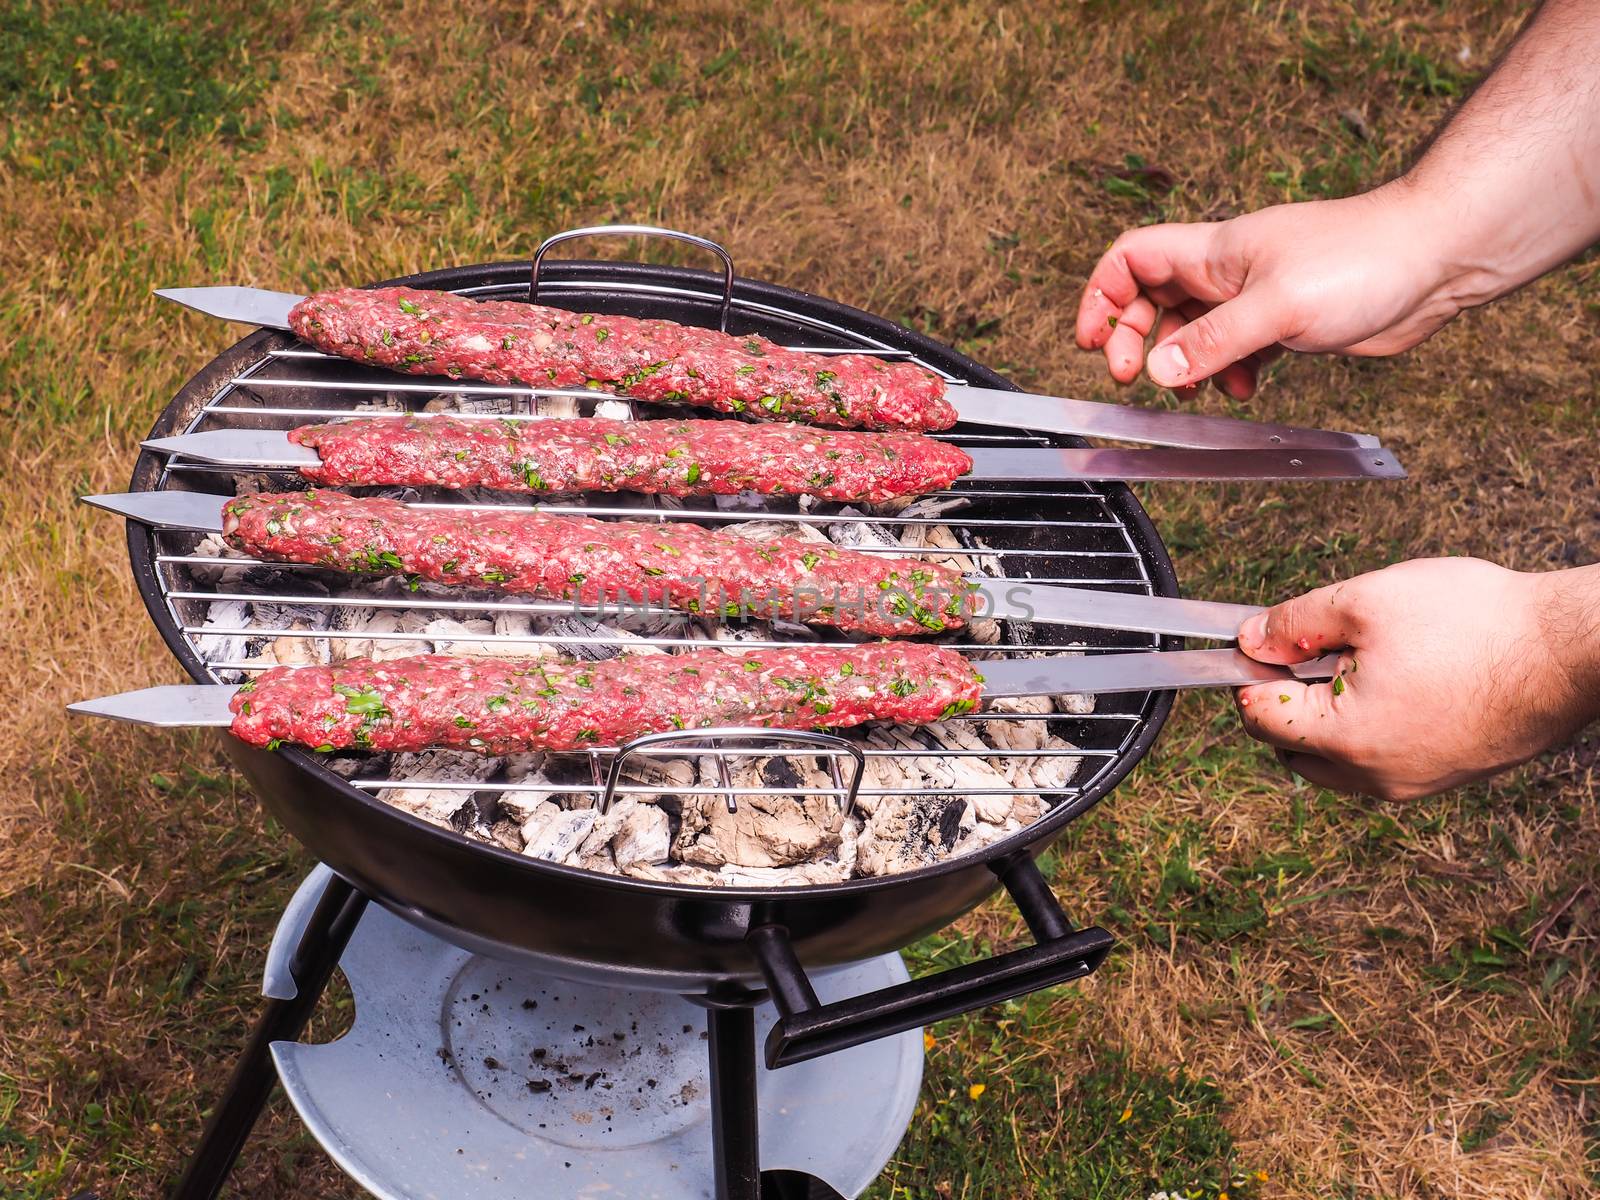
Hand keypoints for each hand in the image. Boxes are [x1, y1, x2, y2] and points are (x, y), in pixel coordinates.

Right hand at [1074, 185, 1469, 397]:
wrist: (1435, 258)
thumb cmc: (1365, 258)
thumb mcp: (1277, 306)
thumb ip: (1213, 342)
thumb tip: (1159, 372)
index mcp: (1214, 252)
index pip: (1131, 260)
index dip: (1101, 296)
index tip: (1090, 340)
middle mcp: (1228, 272)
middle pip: (1153, 301)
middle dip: (1135, 340)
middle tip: (1131, 377)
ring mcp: (1255, 297)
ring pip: (1193, 331)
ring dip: (1183, 365)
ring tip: (1192, 392)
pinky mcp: (1285, 322)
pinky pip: (1234, 350)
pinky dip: (1228, 374)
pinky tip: (1245, 389)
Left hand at [1232, 559, 1599, 800]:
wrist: (1570, 651)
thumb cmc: (1478, 623)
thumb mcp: (1365, 600)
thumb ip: (1295, 622)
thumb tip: (1252, 639)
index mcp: (1347, 739)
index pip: (1258, 715)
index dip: (1253, 670)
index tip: (1271, 637)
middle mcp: (1376, 777)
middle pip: (1290, 744)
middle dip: (1288, 695)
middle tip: (1320, 645)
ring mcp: (1413, 783)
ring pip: (1336, 756)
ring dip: (1329, 711)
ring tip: (1369, 656)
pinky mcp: (1444, 776)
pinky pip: (1380, 756)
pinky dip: (1371, 722)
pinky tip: (1403, 674)